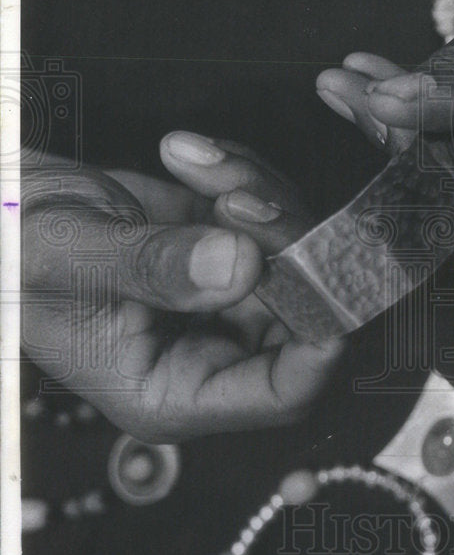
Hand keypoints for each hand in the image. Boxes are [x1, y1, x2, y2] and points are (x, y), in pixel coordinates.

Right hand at [21, 133, 342, 442]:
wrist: (3, 210)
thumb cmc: (12, 253)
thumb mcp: (70, 258)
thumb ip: (152, 266)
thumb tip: (239, 266)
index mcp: (174, 391)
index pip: (283, 393)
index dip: (320, 342)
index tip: (320, 273)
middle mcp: (213, 355)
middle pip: (303, 314)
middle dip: (285, 245)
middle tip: (237, 196)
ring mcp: (226, 303)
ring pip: (296, 257)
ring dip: (262, 198)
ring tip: (198, 166)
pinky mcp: (228, 254)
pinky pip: (272, 219)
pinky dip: (249, 179)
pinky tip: (197, 161)